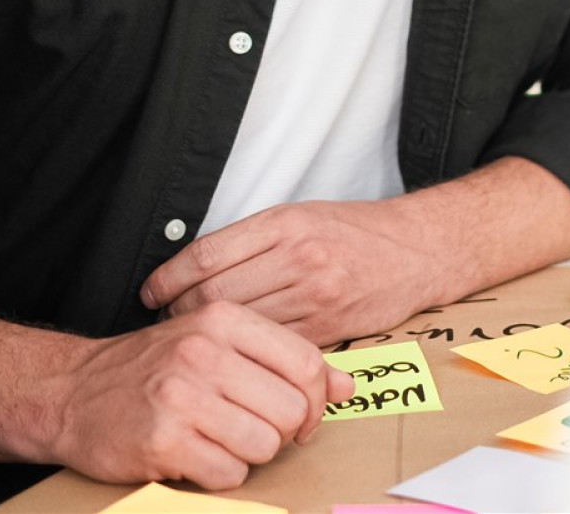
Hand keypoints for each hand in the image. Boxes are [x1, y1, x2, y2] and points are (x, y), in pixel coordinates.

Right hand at [37, 303, 352, 490]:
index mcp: (224, 319)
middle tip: (253, 432)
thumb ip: (282, 359)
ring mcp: (181, 397)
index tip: (302, 418)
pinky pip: (228, 474)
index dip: (315, 401)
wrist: (71, 392)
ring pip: (263, 445)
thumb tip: (345, 388)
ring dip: (249, 455)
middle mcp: (204, 352)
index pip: (305, 363)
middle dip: (281, 433)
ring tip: (220, 441)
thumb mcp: (218, 343)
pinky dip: (220, 475)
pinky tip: (197, 457)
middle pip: (289, 410)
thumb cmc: (153, 369)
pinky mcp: (162, 440)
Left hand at [142, 198, 448, 346]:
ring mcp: (314, 295)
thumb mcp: (302, 215)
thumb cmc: (356, 232)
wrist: (418, 249)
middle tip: (168, 320)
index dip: (168, 278)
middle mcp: (298, 257)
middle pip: (214, 293)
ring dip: (210, 338)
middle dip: (181, 312)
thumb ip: (253, 239)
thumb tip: (194, 267)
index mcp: (285, 223)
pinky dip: (246, 353)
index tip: (150, 292)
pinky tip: (235, 353)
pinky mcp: (328, 329)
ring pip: (238, 325)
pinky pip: (271, 347)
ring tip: (197, 340)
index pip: (206, 254)